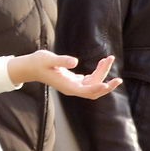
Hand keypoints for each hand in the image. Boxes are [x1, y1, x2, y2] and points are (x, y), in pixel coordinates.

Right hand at [7, 52, 121, 98]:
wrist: (30, 67)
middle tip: (119, 79)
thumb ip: (62, 61)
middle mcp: (72, 88)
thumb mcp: (48, 59)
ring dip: (103, 74)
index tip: (108, 84)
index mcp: (67, 86)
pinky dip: (97, 72)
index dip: (98, 88)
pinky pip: (90, 80)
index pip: (86, 91)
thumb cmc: (38, 62)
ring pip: (93, 84)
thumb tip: (75, 62)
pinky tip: (102, 63)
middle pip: (94, 91)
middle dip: (107, 86)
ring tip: (108, 59)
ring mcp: (73, 85)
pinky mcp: (73, 80)